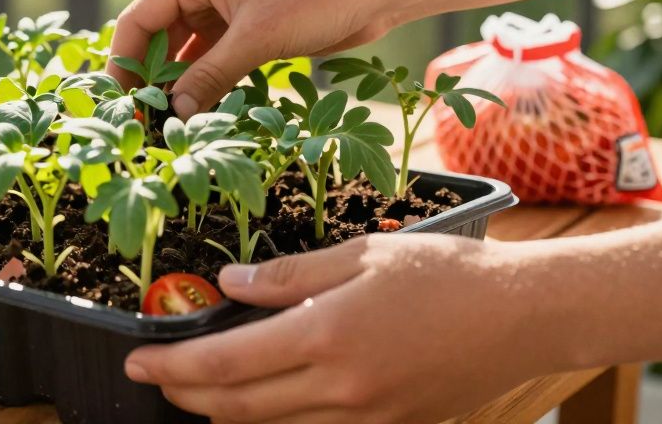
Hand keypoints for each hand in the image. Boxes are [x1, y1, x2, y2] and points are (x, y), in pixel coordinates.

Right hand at [108, 0, 393, 118]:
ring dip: (175, 85)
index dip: (123, 61)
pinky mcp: (242, 28)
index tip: (117, 103)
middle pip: (155, 37)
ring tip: (165, 124)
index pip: (139, 19)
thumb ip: (211, 76)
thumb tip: (175, 114)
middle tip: (139, 121)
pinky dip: (201, 83)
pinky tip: (196, 112)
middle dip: (148, 78)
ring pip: (182, 52)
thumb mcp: (258, 39)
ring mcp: (220, 8)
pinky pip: (208, 59)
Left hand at [123, 234, 568, 423]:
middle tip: (153, 378)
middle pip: (239, 407)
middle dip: (186, 396)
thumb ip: (288, 273)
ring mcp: (365, 416)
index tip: (138, 360)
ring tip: (194, 392)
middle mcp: (340, 387)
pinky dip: (273, 423)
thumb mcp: (361, 255)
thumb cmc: (445, 273)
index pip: (228, 364)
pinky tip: (259, 403)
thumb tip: (227, 284)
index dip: (174, 367)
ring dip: (224, 414)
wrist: (523, 317)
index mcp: (327, 334)